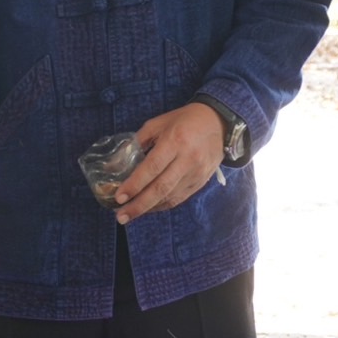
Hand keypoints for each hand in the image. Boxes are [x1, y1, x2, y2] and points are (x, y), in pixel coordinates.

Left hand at [109, 103, 228, 223]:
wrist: (219, 123)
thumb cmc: (184, 120)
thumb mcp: (158, 123)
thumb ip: (139, 141)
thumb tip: (118, 161)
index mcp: (175, 141)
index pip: (152, 167)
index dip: (135, 184)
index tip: (120, 197)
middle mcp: (187, 159)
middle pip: (161, 188)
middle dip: (139, 205)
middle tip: (121, 217)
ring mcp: (196, 173)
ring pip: (170, 196)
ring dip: (148, 208)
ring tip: (130, 214)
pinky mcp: (201, 182)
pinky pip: (179, 198)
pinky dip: (162, 205)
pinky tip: (148, 208)